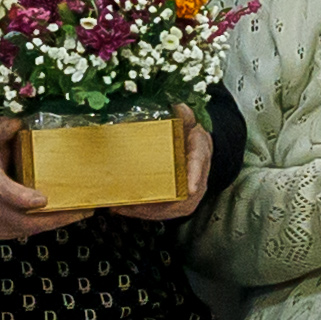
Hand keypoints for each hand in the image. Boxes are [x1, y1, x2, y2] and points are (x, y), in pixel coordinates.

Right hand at [0, 119, 85, 241]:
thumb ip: (3, 129)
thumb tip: (19, 122)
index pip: (2, 190)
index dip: (21, 197)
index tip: (42, 200)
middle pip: (21, 219)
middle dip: (53, 217)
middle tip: (82, 209)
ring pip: (28, 228)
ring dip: (56, 222)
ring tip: (81, 211)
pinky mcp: (1, 231)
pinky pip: (28, 231)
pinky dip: (47, 224)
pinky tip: (65, 215)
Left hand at [106, 105, 214, 223]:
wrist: (198, 150)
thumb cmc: (191, 137)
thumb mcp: (189, 123)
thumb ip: (183, 115)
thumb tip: (177, 106)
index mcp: (199, 156)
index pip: (199, 165)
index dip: (195, 176)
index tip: (192, 188)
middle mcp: (197, 180)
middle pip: (182, 199)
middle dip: (156, 206)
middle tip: (132, 204)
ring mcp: (187, 195)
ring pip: (170, 210)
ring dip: (144, 212)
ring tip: (121, 208)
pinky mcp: (175, 203)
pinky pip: (161, 212)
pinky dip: (142, 213)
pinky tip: (124, 209)